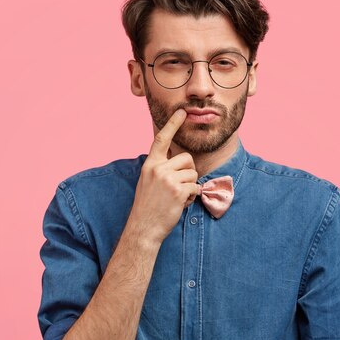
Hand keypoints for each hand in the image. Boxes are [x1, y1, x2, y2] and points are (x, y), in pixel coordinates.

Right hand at [127, 109, 200, 244]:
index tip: (182, 112)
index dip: (173, 124)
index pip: (162, 139)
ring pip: (193, 173)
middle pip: (187, 158)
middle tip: (179, 186)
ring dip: (191, 186)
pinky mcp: (178, 190)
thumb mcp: (148, 181)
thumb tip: (179, 159)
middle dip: (189, 172)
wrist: (144, 227)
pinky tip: (181, 203)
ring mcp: (168, 179)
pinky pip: (196, 187)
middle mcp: (158, 168)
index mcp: (150, 164)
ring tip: (178, 197)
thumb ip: (161, 168)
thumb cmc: (148, 206)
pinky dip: (192, 196)